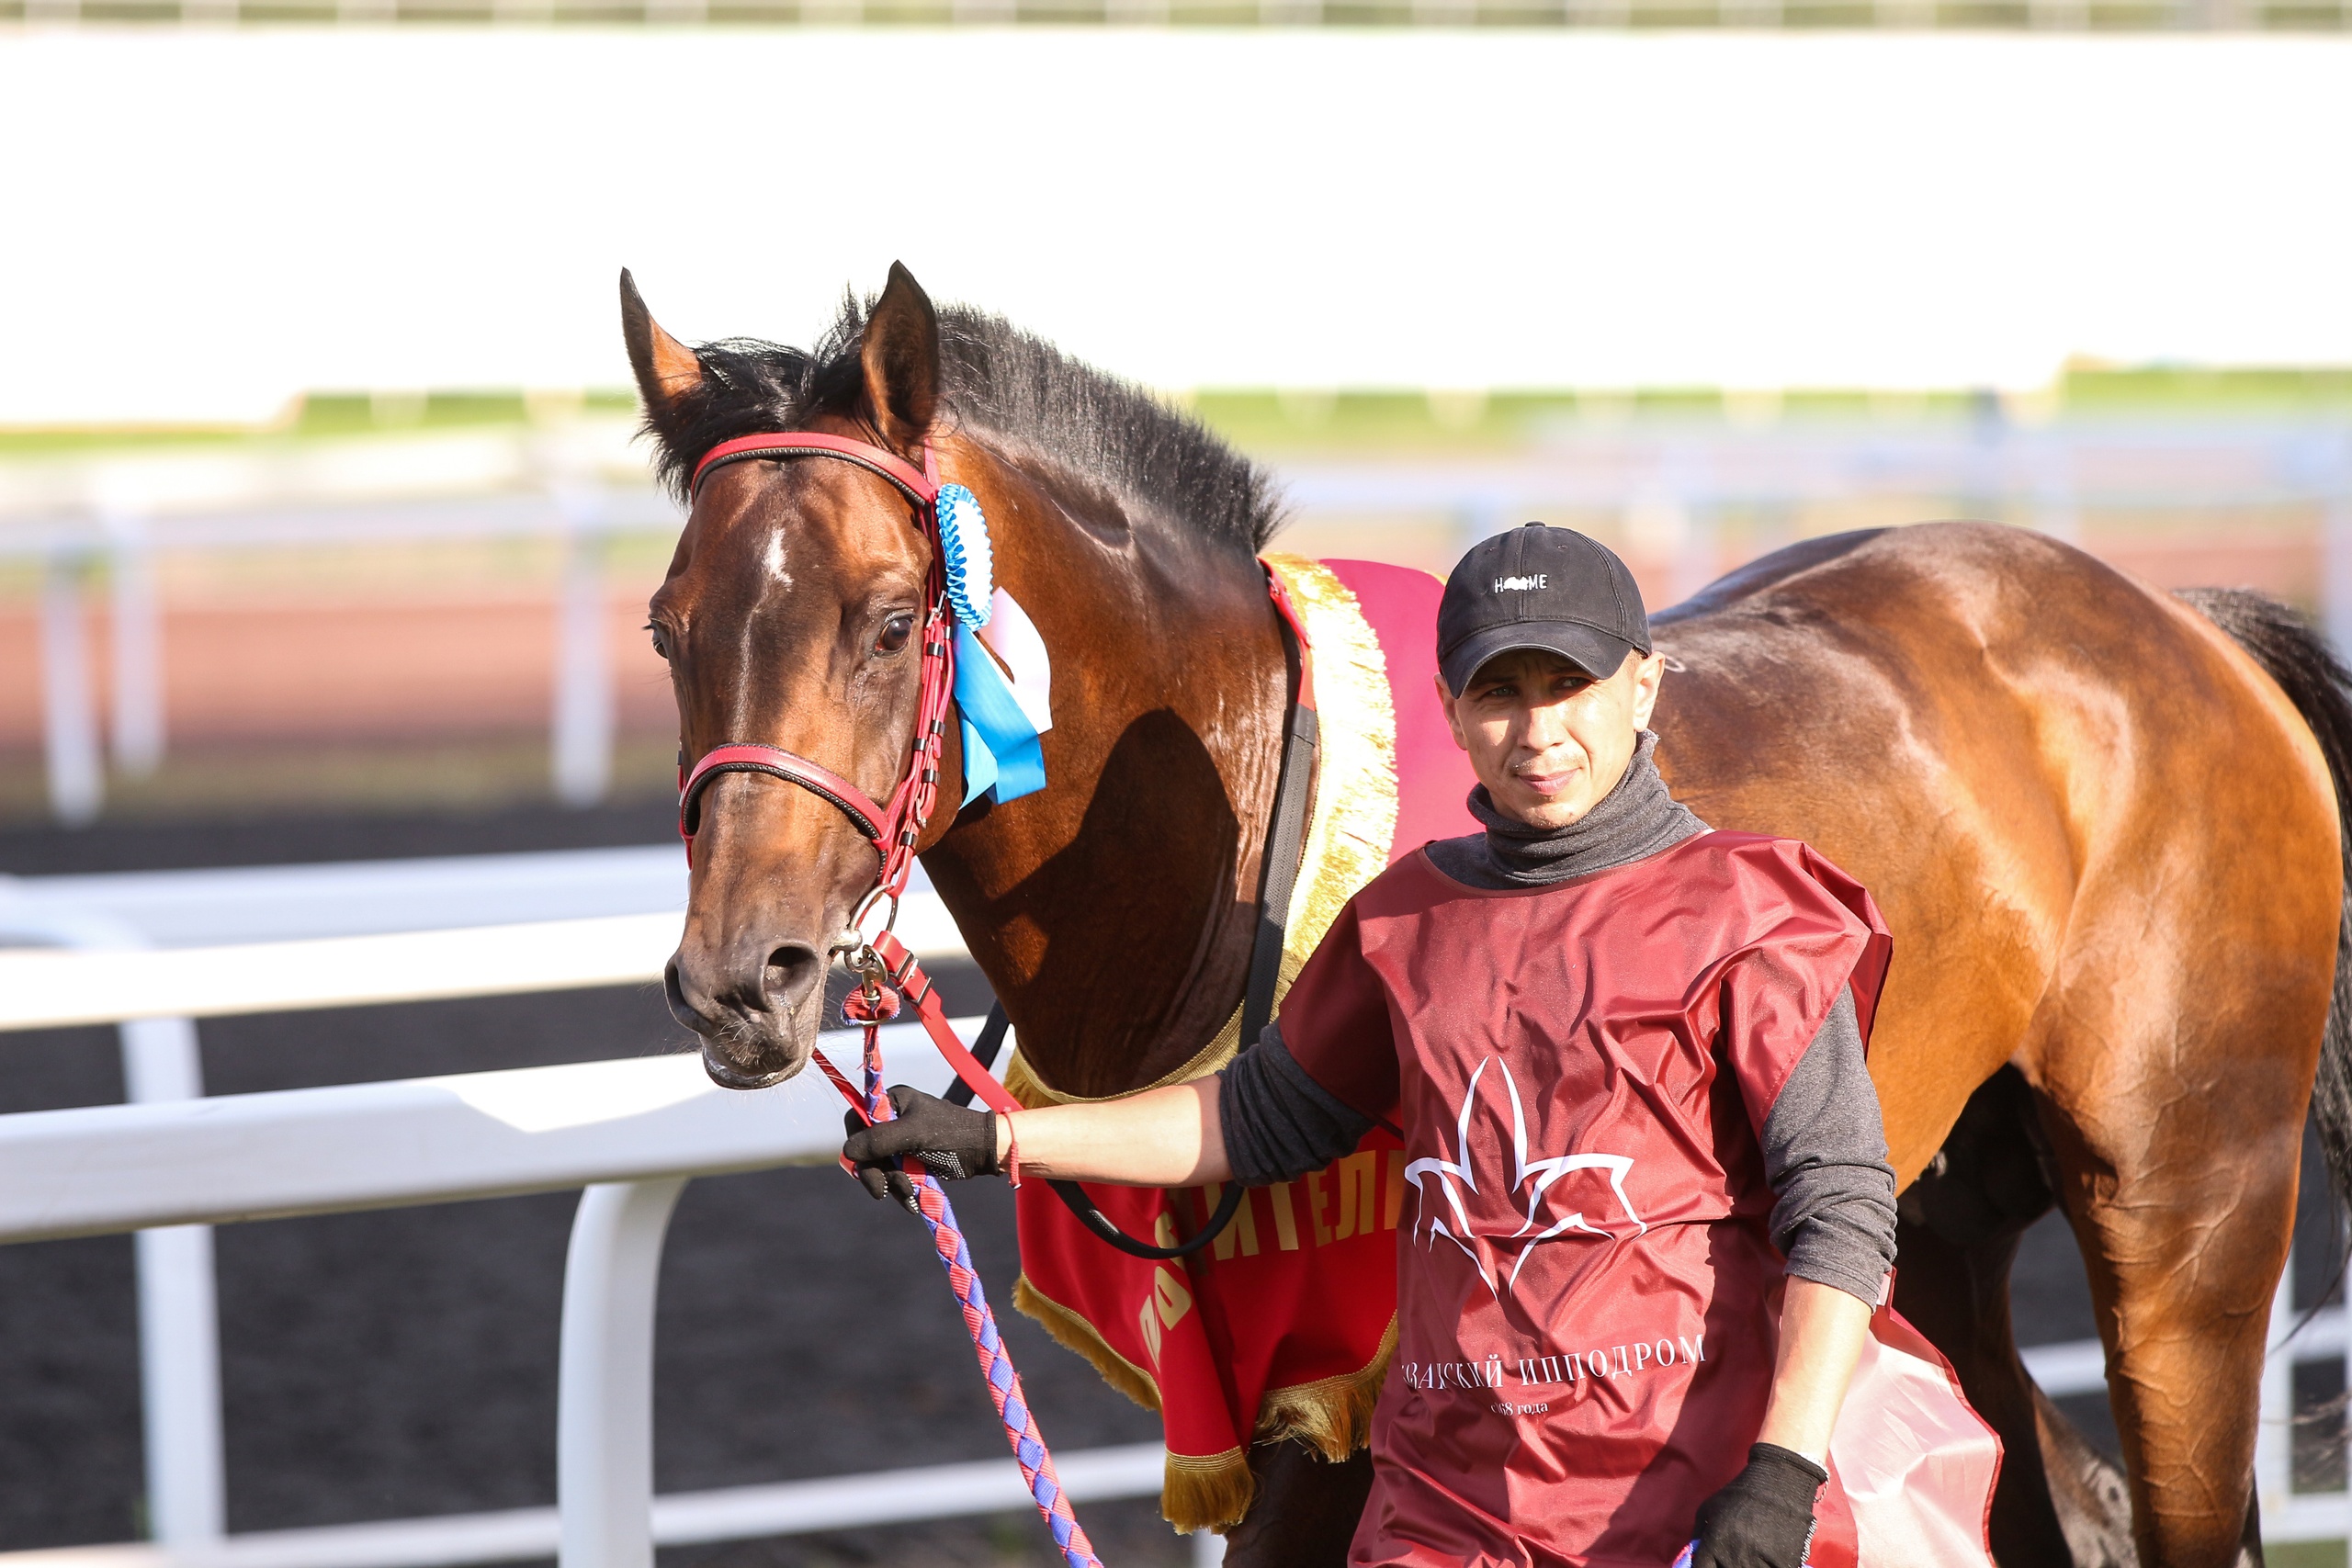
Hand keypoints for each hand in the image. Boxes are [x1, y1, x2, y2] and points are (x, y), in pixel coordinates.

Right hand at [841, 1085, 998, 1212]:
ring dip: (890, 1184)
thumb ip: (880, 1139)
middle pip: (865, 1149)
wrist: (983, 1152)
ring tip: (910, 1194)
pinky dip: (899, 1191)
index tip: (866, 1162)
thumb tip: (847, 1151)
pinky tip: (911, 1202)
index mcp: (892, 1102)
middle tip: (883, 1191)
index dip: (857, 1143)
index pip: (857, 1119)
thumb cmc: (952, 1134)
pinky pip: (891, 1178)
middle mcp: (891, 1119)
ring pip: (877, 1167)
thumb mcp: (914, 1134)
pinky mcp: (907, 1160)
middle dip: (876, 1172)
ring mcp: (899, 1141)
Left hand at [1690, 1443, 1825, 1567]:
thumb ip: (1698, 1536)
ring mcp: (1759, 1562)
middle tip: (1733, 1553)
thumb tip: (1693, 1557)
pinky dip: (1769, 1565)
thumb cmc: (1739, 1495)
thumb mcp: (1708, 1509)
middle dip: (1727, 1566)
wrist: (1777, 1485)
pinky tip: (1768, 1555)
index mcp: (1714, 1544)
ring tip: (1752, 1551)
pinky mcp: (1783, 1563)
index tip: (1710, 1563)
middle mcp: (1734, 1557)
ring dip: (1749, 1565)